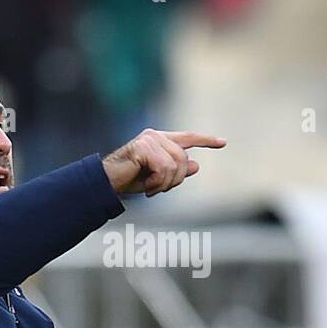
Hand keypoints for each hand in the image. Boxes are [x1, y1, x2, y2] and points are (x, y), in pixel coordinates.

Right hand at [102, 129, 225, 196]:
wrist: (103, 184)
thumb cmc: (126, 181)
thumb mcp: (156, 178)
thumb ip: (176, 171)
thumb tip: (196, 165)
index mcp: (158, 140)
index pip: (187, 138)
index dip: (206, 140)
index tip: (223, 143)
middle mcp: (155, 136)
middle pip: (184, 158)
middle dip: (175, 179)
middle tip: (158, 191)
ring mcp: (149, 140)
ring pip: (176, 164)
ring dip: (165, 183)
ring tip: (151, 190)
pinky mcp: (143, 147)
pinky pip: (164, 168)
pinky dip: (158, 183)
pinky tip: (148, 188)